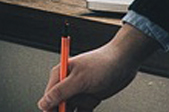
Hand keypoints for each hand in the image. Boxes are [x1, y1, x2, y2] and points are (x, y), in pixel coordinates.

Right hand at [38, 26, 157, 110]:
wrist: (125, 61)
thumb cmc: (103, 64)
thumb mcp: (80, 80)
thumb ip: (60, 92)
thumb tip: (43, 103)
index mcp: (59, 76)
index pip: (48, 98)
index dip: (52, 109)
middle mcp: (67, 84)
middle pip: (59, 105)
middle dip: (66, 110)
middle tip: (79, 106)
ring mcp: (79, 91)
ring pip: (71, 109)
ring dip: (79, 110)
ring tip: (90, 101)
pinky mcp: (90, 97)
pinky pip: (83, 110)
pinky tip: (89, 106)